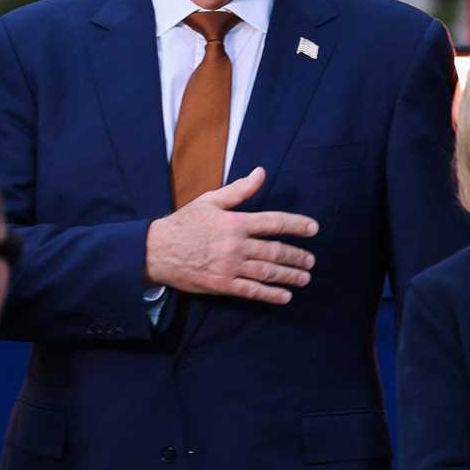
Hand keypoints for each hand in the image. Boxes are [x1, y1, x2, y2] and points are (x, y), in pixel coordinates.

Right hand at [145, 167, 318, 304]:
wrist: (156, 251)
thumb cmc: (185, 223)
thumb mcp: (210, 200)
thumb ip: (239, 190)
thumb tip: (261, 172)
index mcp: (236, 222)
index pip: (274, 222)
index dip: (296, 225)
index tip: (314, 228)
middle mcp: (236, 245)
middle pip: (275, 251)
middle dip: (297, 256)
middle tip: (311, 260)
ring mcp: (229, 267)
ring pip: (267, 272)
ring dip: (289, 276)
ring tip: (305, 278)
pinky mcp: (222, 285)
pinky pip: (251, 291)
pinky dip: (270, 294)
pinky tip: (285, 296)